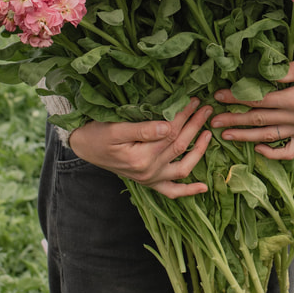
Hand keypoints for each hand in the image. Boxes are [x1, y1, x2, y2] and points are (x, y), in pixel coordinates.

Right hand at [68, 98, 212, 197]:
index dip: (184, 116)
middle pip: (180, 146)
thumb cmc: (97, 134)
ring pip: (183, 168)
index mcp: (140, 157)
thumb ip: (142, 129)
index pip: (171, 133)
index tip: (193, 100)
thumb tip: (168, 126)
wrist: (84, 147)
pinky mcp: (149, 182)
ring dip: (200, 151)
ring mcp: (150, 179)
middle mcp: (148, 172)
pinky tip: (204, 186)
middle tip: (207, 108)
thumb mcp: (115, 128)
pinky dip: (188, 191)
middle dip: (195, 125)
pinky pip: (172, 191)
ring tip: (210, 132)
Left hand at [209, 52, 293, 159]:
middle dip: (234, 119)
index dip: (237, 98)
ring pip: (269, 136)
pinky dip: (273, 153)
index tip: (219, 96)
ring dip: (245, 136)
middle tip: (213, 119)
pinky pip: (289, 151)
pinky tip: (258, 148)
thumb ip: (289, 70)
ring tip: (225, 135)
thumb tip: (264, 73)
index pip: (259, 100)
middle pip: (259, 120)